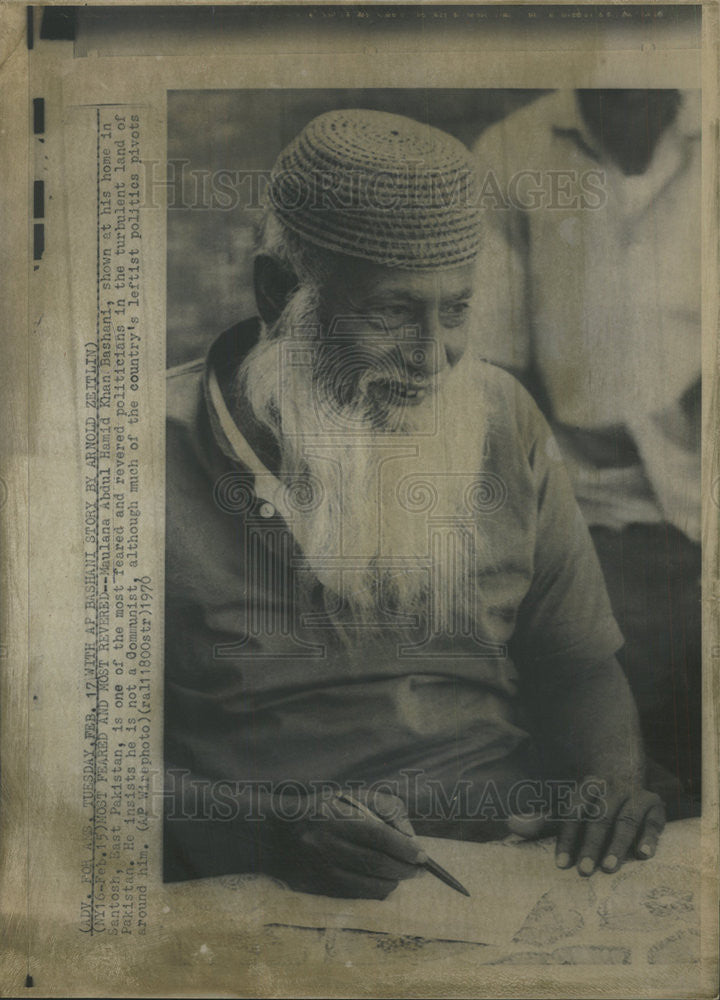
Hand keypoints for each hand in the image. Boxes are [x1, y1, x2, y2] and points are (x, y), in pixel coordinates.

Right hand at [271, 788, 424, 898]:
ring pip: (367, 884)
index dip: (403, 847)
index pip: (377, 835)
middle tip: (418, 869)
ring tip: (400, 874)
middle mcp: (325, 845)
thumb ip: (383, 806)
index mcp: (333, 817)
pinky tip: (382, 883)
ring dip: (392, 882)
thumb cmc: (321, 810)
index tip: (421, 855)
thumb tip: (409, 834)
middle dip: (403, 868)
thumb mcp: (348, 796)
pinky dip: (375, 892)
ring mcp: (320, 870)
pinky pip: (356, 896)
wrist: (276, 832)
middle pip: (375, 863)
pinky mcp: (319, 888)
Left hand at [508, 777, 665, 875]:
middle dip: (591, 845)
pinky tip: (643, 854)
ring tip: (609, 868)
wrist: (622, 774)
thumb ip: (540, 820)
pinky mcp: (654, 805)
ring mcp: (634, 794)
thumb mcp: (563, 808)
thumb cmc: (588, 805)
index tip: (561, 865)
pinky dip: (650, 836)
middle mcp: (610, 787)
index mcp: (585, 787)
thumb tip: (510, 824)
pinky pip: (653, 821)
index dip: (566, 839)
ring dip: (617, 844)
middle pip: (599, 817)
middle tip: (585, 872)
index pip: (573, 812)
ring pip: (625, 820)